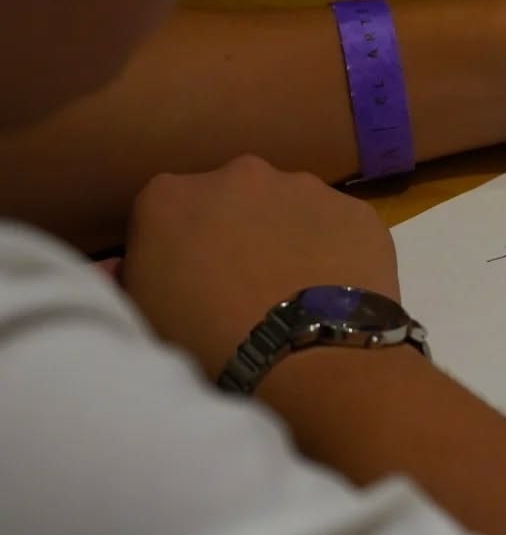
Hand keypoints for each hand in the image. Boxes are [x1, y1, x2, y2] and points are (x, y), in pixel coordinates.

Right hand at [122, 155, 399, 378]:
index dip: (179, 250)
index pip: (167, 214)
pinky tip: (336, 293)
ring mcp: (305, 188)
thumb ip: (130, 278)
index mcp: (170, 196)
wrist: (308, 360)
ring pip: (290, 209)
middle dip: (236, 233)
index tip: (190, 284)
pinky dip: (336, 252)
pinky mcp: (357, 210)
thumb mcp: (145, 317)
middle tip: (247, 287)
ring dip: (289, 238)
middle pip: (232, 201)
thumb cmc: (207, 343)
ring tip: (297, 294)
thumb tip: (119, 267)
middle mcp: (239, 174)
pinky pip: (339, 229)